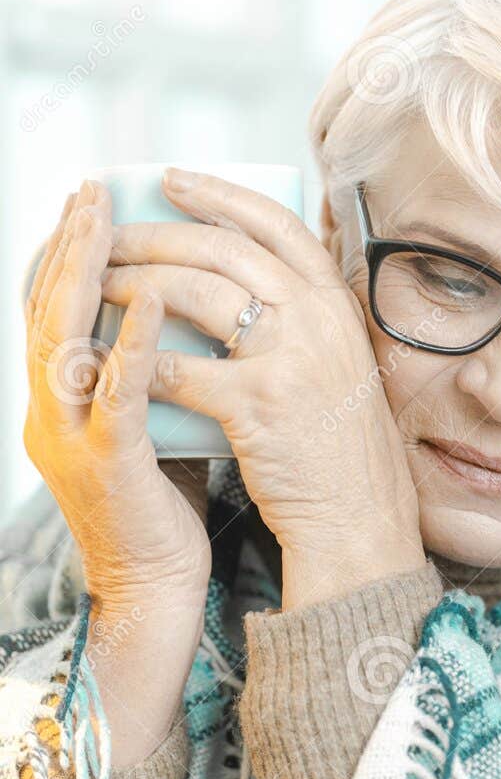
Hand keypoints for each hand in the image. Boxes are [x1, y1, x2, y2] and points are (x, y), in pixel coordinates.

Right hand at [23, 180, 211, 764]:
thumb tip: (174, 316)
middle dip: (69, 244)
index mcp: (58, 405)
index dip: (65, 252)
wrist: (155, 591)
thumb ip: (145, 376)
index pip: (53, 312)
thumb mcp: (142, 427)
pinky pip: (116, 392)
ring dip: (85, 273)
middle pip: (47, 311)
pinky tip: (147, 299)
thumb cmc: (159, 509)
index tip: (88, 199)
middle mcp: (51, 415)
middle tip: (90, 188)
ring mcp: (72, 439)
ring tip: (105, 217)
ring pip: (65, 339)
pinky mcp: (109, 464)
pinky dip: (130, 341)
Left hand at [101, 169, 425, 606]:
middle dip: (154, 235)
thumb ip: (300, 317)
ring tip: (95, 285)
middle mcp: (317, 318)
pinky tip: (110, 360)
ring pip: (193, 294)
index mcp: (334, 302)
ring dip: (132, 285)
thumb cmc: (340, 447)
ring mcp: (291, 358)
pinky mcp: (259, 405)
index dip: (217, 194)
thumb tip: (238, 278)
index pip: (272, 222)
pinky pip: (178, 369)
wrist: (361, 517)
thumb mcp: (337, 362)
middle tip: (109, 236)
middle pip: (221, 248)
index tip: (171, 179)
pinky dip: (137, 363)